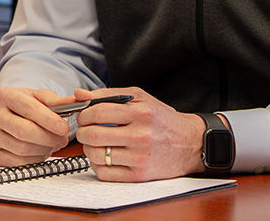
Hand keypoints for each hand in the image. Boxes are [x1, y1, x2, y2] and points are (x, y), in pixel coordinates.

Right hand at [0, 86, 76, 165]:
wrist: (7, 114)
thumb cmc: (26, 106)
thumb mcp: (40, 98)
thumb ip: (59, 101)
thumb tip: (79, 101)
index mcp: (5, 95)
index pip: (29, 109)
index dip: (49, 120)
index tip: (64, 128)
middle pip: (24, 131)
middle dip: (48, 138)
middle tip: (62, 140)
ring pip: (22, 149)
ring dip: (44, 150)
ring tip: (53, 144)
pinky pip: (18, 163)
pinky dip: (35, 160)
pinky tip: (41, 152)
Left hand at [72, 87, 206, 181]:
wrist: (190, 143)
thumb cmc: (162, 119)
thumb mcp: (140, 98)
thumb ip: (108, 94)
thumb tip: (79, 94)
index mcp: (140, 113)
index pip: (98, 112)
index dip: (84, 114)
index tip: (83, 115)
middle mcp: (140, 135)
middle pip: (94, 135)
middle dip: (82, 132)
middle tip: (85, 129)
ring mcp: (139, 157)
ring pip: (97, 155)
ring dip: (88, 149)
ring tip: (95, 143)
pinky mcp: (138, 175)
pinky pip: (105, 173)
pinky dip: (97, 165)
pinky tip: (104, 156)